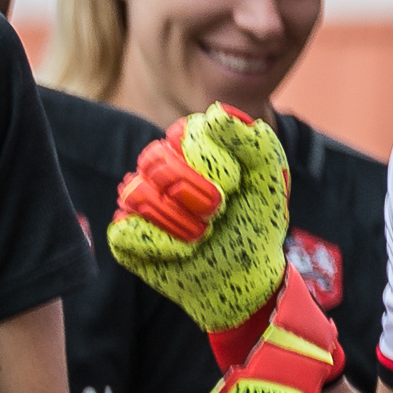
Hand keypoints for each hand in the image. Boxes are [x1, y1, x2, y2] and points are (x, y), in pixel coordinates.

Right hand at [108, 104, 290, 333]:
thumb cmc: (255, 225)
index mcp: (189, 147)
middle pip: (155, 160)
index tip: (235, 184)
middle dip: (195, 192)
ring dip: (180, 221)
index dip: (209, 160)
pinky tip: (182, 252)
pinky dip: (162, 245)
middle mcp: (158, 170)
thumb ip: (254, 141)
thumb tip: (215, 113)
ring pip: (137, 194)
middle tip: (218, 212)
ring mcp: (138, 203)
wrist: (243, 278)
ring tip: (202, 235)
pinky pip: (125, 230)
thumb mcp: (267, 181)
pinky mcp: (125, 237)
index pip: (182, 133)